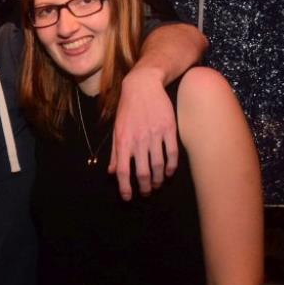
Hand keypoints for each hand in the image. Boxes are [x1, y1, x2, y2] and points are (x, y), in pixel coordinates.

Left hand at [110, 67, 178, 200]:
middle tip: (146, 193)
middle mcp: (139, 140)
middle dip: (145, 187)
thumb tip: (112, 173)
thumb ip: (115, 153)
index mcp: (123, 142)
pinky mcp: (169, 128)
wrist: (143, 86)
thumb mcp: (117, 130)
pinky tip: (169, 172)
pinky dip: (171, 166)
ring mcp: (155, 135)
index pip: (123, 171)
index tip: (128, 198)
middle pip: (143, 172)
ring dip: (159, 179)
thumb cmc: (127, 110)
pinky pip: (172, 153)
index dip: (125, 188)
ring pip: (159, 165)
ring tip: (157, 184)